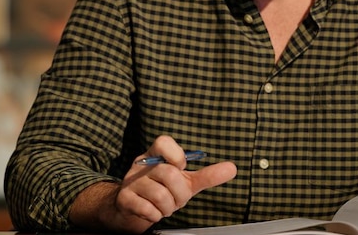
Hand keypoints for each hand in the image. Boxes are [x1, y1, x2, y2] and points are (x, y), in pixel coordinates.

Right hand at [76, 135, 236, 233]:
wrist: (133, 210)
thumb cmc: (162, 191)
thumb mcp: (185, 182)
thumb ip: (207, 176)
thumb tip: (233, 168)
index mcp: (155, 155)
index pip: (164, 142)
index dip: (177, 156)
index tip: (181, 169)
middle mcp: (141, 165)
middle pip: (169, 174)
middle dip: (179, 194)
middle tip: (176, 200)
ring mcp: (131, 181)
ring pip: (160, 195)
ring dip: (168, 207)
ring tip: (165, 207)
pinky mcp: (125, 199)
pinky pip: (147, 208)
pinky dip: (156, 215)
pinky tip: (153, 213)